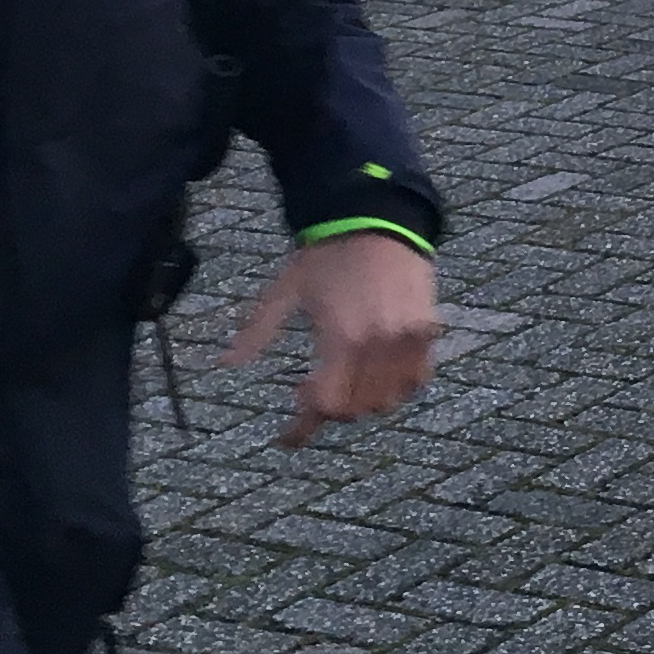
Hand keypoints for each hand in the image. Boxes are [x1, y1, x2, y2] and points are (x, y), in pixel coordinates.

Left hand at [223, 234, 440, 447]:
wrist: (378, 216)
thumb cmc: (327, 253)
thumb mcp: (286, 289)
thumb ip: (258, 330)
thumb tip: (225, 363)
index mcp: (341, 337)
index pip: (325, 405)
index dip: (303, 427)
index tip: (287, 437)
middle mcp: (378, 344)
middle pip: (356, 408)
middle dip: (329, 411)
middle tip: (311, 397)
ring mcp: (407, 339)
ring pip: (388, 400)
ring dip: (362, 403)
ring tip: (343, 386)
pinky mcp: (427, 330)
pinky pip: (417, 378)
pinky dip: (397, 387)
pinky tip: (377, 377)